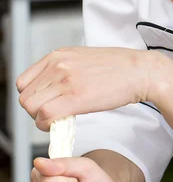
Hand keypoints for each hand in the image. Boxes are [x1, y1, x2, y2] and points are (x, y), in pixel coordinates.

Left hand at [17, 47, 153, 130]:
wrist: (140, 71)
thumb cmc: (118, 67)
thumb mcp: (83, 58)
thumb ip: (64, 69)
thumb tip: (52, 87)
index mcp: (57, 55)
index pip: (23, 82)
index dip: (31, 98)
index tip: (44, 104)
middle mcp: (57, 65)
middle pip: (25, 97)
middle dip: (35, 111)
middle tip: (51, 116)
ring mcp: (65, 80)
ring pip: (32, 107)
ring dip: (40, 119)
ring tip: (56, 120)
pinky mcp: (76, 97)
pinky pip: (45, 115)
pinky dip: (46, 125)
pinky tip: (58, 125)